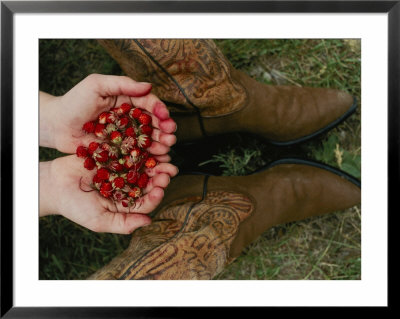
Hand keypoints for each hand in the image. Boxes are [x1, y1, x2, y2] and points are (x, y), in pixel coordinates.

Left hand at [40, 74, 176, 157]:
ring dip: (159, 144)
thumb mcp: (97, 84)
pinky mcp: (119, 149)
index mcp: (126, 99)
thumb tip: (148, 85)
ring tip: (167, 148)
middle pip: (151, 123)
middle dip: (164, 130)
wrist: (56, 125)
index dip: (160, 110)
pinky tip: (156, 159)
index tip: (167, 118)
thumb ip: (123, 83)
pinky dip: (147, 156)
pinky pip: (135, 152)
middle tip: (171, 136)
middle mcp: (128, 117)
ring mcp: (124, 134)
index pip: (148, 103)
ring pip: (146, 139)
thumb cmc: (74, 101)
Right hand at [40, 155, 178, 233]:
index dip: (155, 196)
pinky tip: (148, 144)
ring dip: (155, 161)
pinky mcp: (115, 154)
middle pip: (149, 182)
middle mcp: (128, 186)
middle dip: (161, 177)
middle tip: (169, 171)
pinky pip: (130, 151)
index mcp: (127, 203)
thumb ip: (123, 223)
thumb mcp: (99, 221)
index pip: (146, 201)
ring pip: (143, 165)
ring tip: (164, 157)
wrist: (54, 185)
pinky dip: (140, 148)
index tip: (160, 190)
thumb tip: (149, 221)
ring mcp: (122, 169)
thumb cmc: (75, 207)